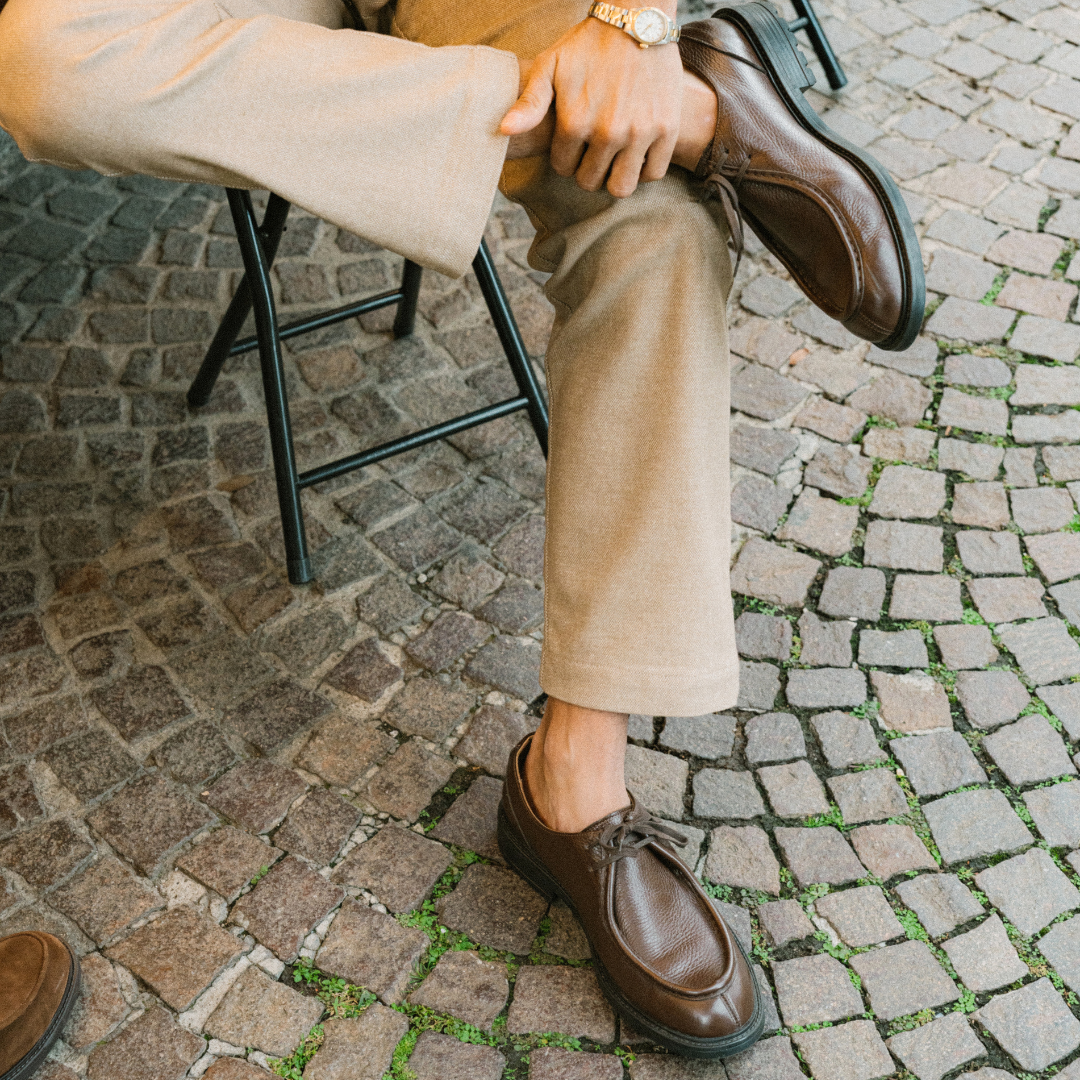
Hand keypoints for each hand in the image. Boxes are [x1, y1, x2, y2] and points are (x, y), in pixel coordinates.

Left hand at [500, 16, 682, 198]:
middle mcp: (608, 132)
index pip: (563, 168)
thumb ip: (529, 103)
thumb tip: (504, 130)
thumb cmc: (587, 45)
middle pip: (590, 182)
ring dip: (614, 177)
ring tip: (614, 157)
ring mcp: (639, 133)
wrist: (637, 19)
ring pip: (621, 187)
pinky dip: (645, 168)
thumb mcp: (551, 67)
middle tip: (592, 149)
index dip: (565, 156)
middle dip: (587, 169)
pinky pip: (653, 173)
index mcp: (575, 122)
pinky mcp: (666, 130)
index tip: (573, 140)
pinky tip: (637, 151)